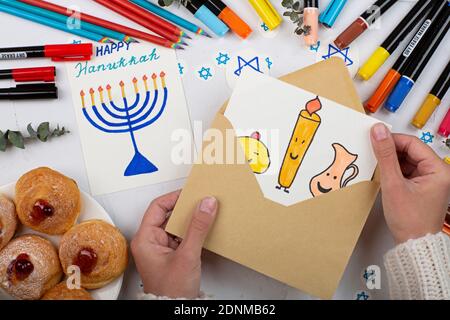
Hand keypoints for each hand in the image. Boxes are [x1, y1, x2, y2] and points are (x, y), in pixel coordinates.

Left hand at [131, 191, 217, 297]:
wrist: (175, 310)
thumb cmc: (171, 290)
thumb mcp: (187, 255)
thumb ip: (197, 228)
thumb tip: (205, 205)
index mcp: (145, 239)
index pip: (157, 207)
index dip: (174, 197)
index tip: (190, 193)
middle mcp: (150, 242)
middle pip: (167, 215)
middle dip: (185, 208)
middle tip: (199, 202)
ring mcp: (161, 248)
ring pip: (176, 225)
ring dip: (190, 220)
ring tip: (203, 215)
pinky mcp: (171, 254)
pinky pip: (181, 236)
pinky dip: (192, 231)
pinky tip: (202, 229)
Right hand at [370, 123, 449, 243]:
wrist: (413, 245)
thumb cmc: (410, 221)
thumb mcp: (393, 184)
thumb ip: (385, 156)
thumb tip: (379, 132)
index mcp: (439, 170)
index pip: (413, 144)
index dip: (392, 139)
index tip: (375, 137)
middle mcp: (437, 174)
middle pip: (410, 151)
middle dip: (390, 151)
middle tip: (372, 150)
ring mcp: (429, 181)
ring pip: (406, 161)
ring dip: (390, 162)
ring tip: (376, 165)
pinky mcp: (420, 187)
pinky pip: (405, 171)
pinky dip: (393, 171)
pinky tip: (382, 175)